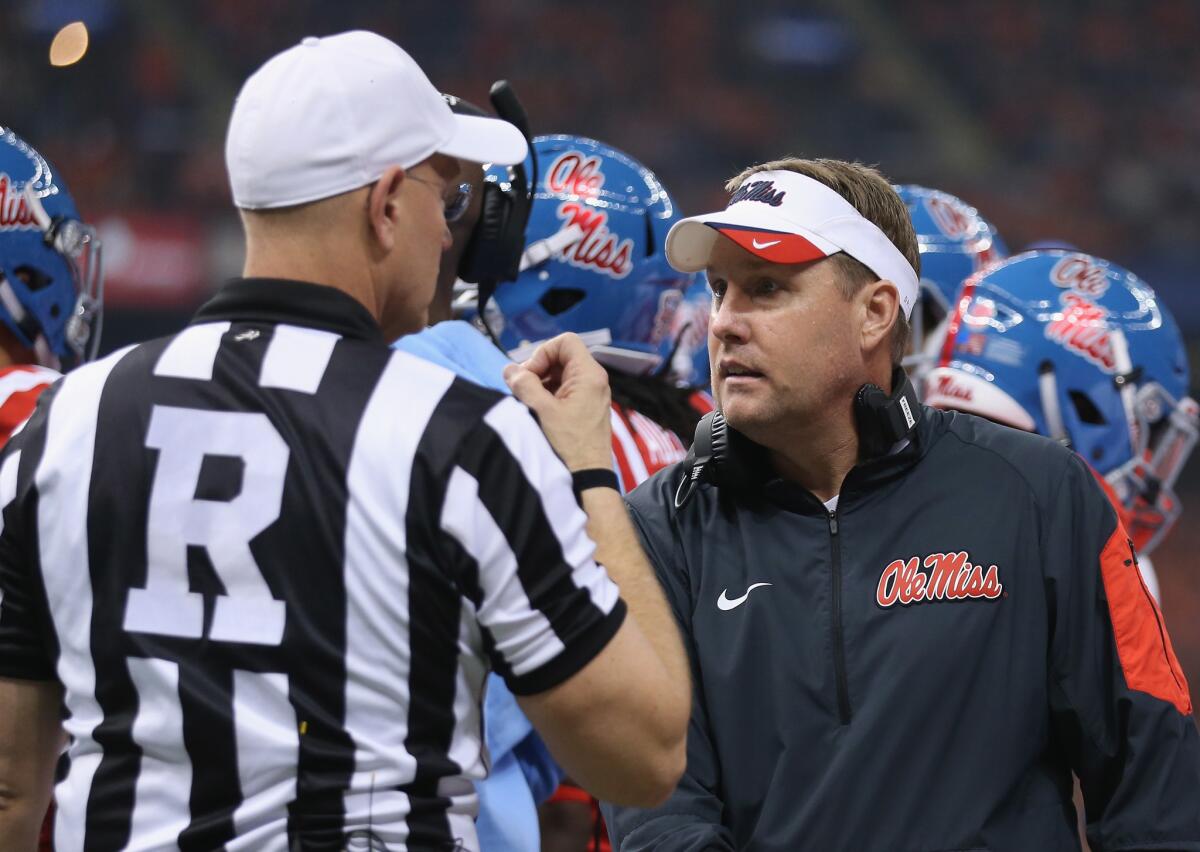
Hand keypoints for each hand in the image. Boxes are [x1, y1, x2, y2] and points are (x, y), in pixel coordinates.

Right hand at [503, 333, 611, 471]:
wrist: (587, 479)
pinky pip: (565, 391)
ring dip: (541, 383)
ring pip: (561, 375)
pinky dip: (548, 395)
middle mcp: (595, 382)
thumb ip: (523, 384)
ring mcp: (592, 396)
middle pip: (562, 357)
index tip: (529, 375)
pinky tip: (537, 412)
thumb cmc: (569, 447)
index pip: (565, 342)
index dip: (542, 352)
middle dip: (538, 369)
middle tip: (523, 389)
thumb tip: (510, 370)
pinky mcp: (586, 409)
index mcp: (589, 376)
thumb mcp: (540, 411)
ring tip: (528, 403)